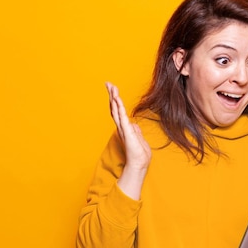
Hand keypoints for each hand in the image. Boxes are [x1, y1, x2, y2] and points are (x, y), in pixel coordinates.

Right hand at [106, 82, 151, 198]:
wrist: (139, 164)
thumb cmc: (139, 154)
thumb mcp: (139, 139)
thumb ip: (136, 131)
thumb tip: (134, 125)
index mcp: (124, 128)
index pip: (118, 111)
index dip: (115, 100)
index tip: (113, 89)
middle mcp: (121, 127)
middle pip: (114, 108)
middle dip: (111, 95)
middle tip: (108, 84)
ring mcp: (123, 129)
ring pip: (116, 110)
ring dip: (114, 98)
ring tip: (111, 87)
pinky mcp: (127, 132)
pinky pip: (122, 117)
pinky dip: (119, 108)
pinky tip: (117, 99)